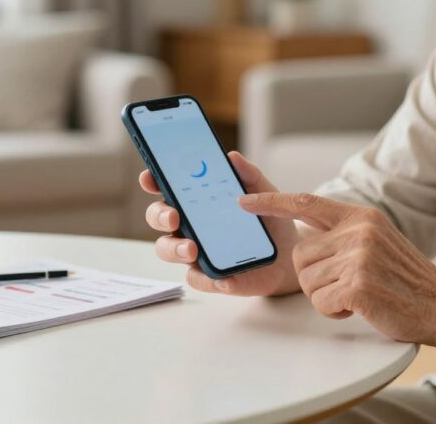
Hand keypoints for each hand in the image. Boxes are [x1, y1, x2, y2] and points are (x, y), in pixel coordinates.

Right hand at [138, 151, 301, 296]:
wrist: (286, 255)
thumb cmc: (267, 220)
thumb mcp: (263, 194)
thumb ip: (249, 176)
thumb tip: (232, 157)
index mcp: (196, 199)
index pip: (166, 187)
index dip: (153, 180)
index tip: (150, 177)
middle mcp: (189, 224)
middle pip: (159, 217)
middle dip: (160, 216)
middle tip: (173, 217)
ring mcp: (195, 251)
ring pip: (167, 249)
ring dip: (175, 249)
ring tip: (192, 250)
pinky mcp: (208, 275)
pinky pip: (197, 278)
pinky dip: (207, 278)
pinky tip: (222, 277)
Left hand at [238, 192, 435, 344]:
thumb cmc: (407, 281)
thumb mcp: (378, 241)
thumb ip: (345, 234)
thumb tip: (305, 238)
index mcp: (360, 216)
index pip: (306, 203)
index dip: (271, 203)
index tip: (243, 201)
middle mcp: (358, 230)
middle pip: (300, 255)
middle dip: (314, 278)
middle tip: (347, 285)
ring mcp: (358, 256)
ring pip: (307, 281)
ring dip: (326, 297)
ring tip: (359, 295)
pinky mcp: (358, 284)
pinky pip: (320, 302)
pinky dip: (334, 311)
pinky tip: (361, 307)